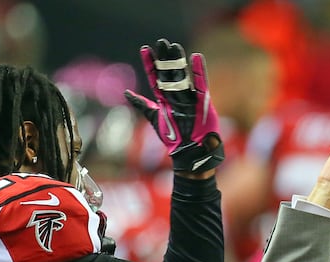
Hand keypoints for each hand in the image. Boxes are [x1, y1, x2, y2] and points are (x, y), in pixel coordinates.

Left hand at [125, 38, 223, 173]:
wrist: (189, 152)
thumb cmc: (173, 139)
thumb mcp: (154, 119)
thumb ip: (142, 104)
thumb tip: (126, 93)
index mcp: (165, 99)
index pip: (155, 78)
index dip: (150, 64)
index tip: (145, 49)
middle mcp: (176, 97)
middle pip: (169, 74)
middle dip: (165, 58)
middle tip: (162, 41)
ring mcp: (189, 99)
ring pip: (182, 77)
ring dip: (177, 62)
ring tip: (174, 46)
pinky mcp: (203, 103)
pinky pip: (201, 85)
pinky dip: (199, 72)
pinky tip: (196, 57)